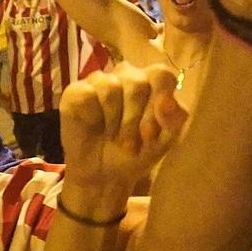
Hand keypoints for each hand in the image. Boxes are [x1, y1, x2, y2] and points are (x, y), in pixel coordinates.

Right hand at [58, 64, 186, 200]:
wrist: (105, 175)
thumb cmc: (137, 153)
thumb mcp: (164, 142)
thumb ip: (174, 120)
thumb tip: (169, 104)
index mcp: (152, 84)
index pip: (161, 75)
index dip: (160, 99)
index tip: (152, 130)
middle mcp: (127, 76)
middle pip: (137, 83)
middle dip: (135, 120)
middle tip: (131, 144)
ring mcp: (101, 81)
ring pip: (111, 87)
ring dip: (115, 122)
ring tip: (114, 138)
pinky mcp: (77, 90)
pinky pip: (87, 94)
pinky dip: (94, 117)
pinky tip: (95, 127)